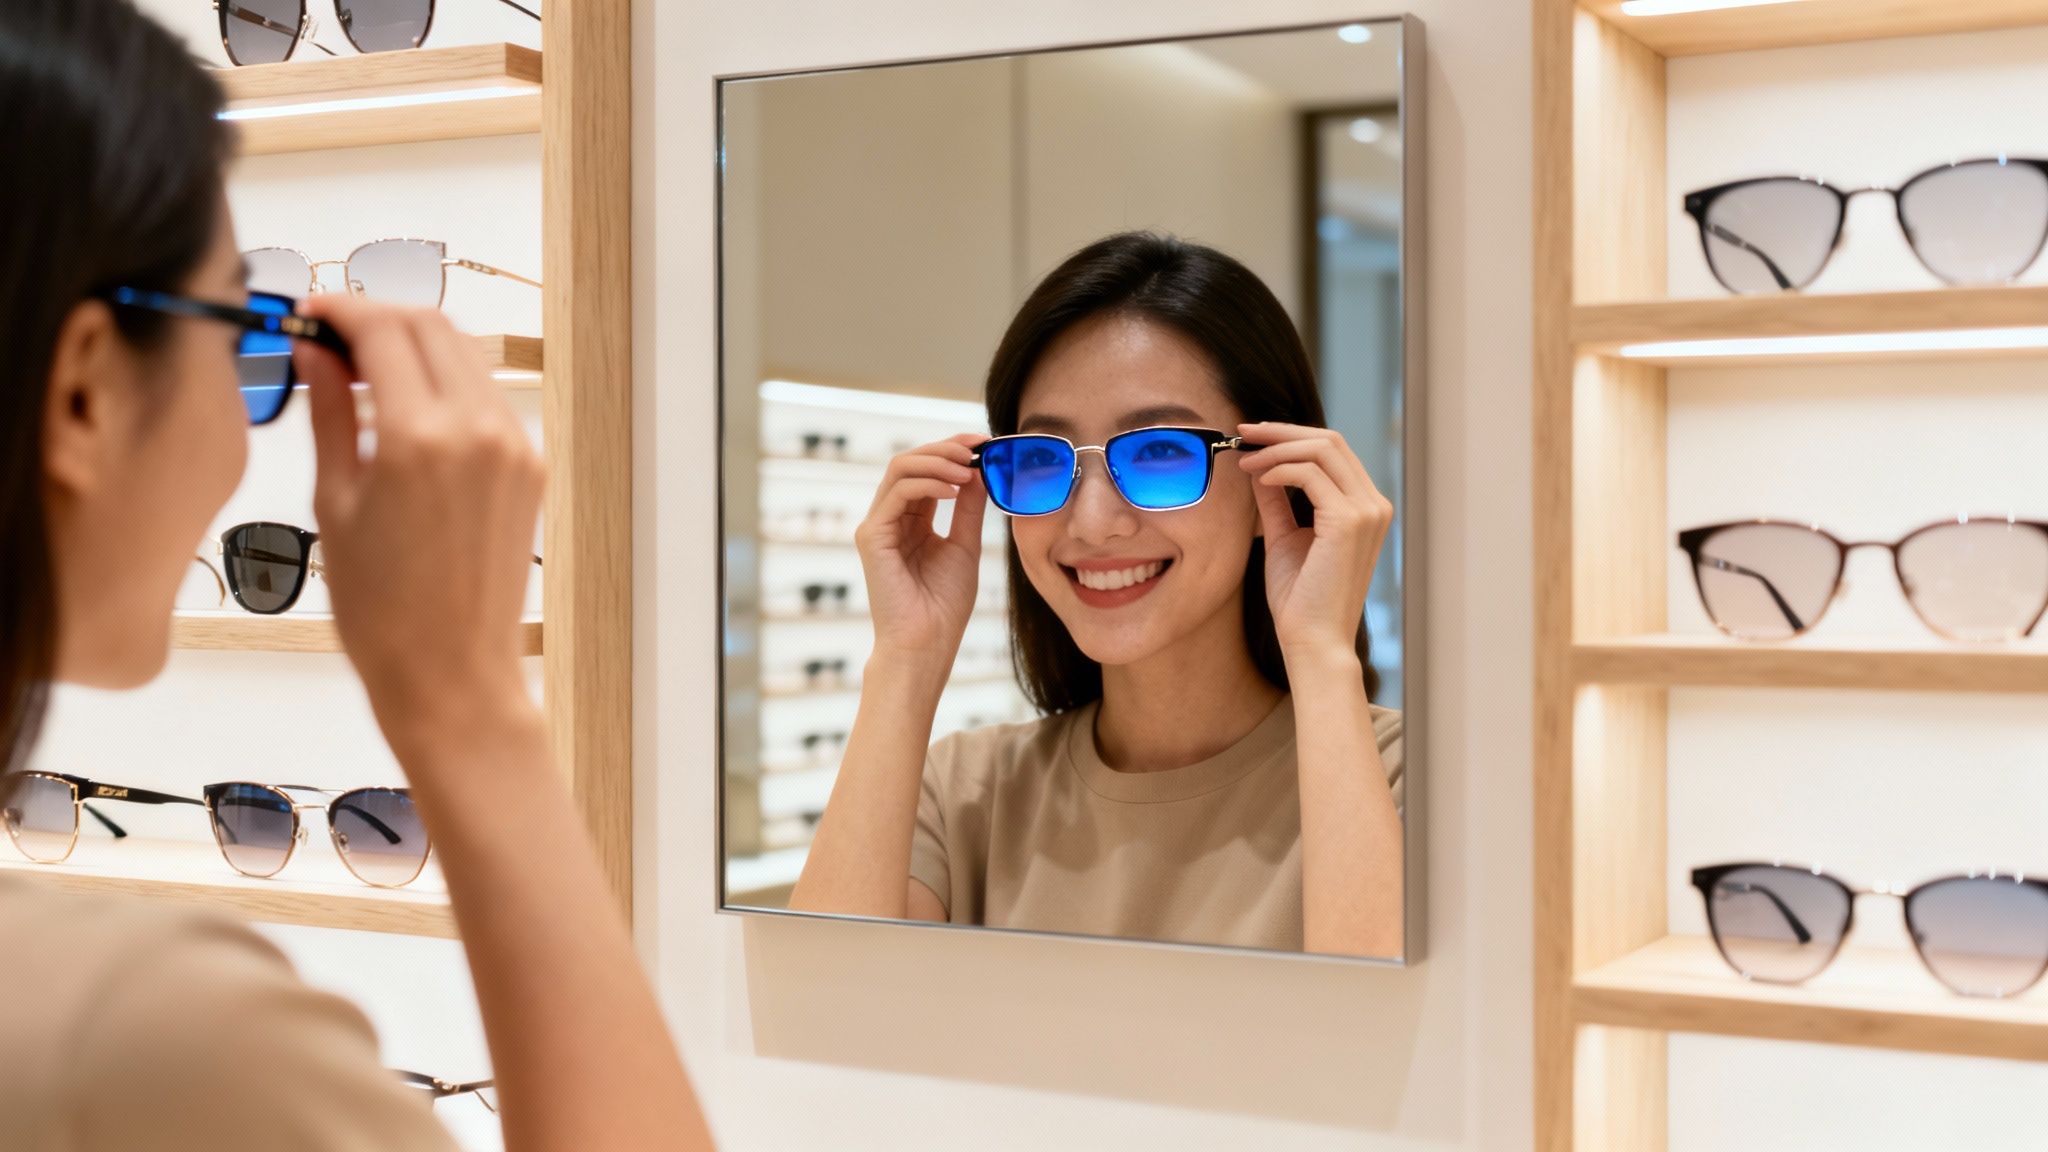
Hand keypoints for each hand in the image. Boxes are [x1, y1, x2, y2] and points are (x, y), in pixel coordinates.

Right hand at [292, 295, 544, 754]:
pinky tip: (405, 409)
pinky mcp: (529, 467)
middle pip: (430, 325)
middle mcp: (478, 431)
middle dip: (378, 316)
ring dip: (415, 344)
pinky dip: (446, 382)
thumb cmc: (382, 610)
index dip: (340, 308)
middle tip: (331, 338)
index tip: (309, 313)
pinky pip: (486, 396)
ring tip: (363, 374)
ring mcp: (513, 447)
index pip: (382, 328)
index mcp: (420, 438)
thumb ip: (329, 411)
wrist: (452, 673)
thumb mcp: (335, 501)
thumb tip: (315, 350)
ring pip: (465, 354)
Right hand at [854, 434, 987, 670]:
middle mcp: (891, 518)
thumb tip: (978, 472)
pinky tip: (954, 488)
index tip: (985, 444)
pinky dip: (927, 482)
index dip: (953, 451)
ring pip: (900, 469)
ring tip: (968, 467)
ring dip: (937, 460)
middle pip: (911, 462)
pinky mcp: (871, 536)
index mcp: (912, 521)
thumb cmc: (944, 605)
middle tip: (977, 446)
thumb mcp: (965, 546)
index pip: (928, 471)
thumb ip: (968, 509)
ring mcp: (878, 525)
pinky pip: (897, 493)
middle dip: (946, 448)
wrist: (928, 643)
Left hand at [1238, 422, 1391, 662]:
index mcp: (1366, 507)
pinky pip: (1310, 474)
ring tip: (1245, 461)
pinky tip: (1259, 478)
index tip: (1253, 436)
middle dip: (1282, 431)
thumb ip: (1277, 500)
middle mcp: (1374, 504)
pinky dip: (1280, 469)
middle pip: (1331, 440)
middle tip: (1243, 434)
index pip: (1334, 451)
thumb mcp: (1284, 537)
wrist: (1312, 640)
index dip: (1292, 435)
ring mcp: (1367, 511)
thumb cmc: (1300, 599)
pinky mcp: (1349, 521)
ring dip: (1277, 448)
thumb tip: (1260, 465)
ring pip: (1323, 449)